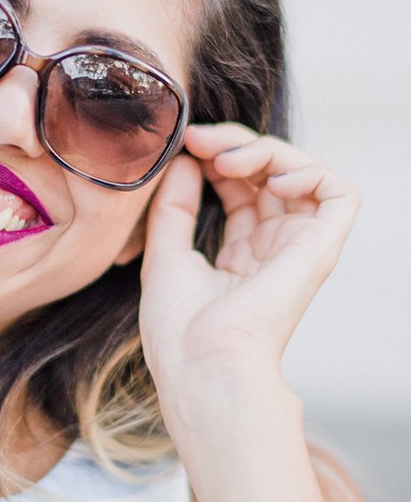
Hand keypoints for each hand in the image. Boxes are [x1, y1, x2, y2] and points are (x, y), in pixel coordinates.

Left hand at [138, 122, 360, 384]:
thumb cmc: (179, 325)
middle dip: (233, 144)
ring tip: (225, 158)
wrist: (200, 362)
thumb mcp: (165, 252)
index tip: (185, 144)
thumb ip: (175, 206)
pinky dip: (308, 170)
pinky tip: (269, 177)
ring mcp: (297, 247)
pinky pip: (337, 194)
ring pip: (300, 173)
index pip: (239, 186)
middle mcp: (272, 247)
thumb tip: (188, 161)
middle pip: (267, 174)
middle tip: (198, 138)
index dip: (215, 156)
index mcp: (239, 253)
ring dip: (264, 150)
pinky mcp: (320, 248)